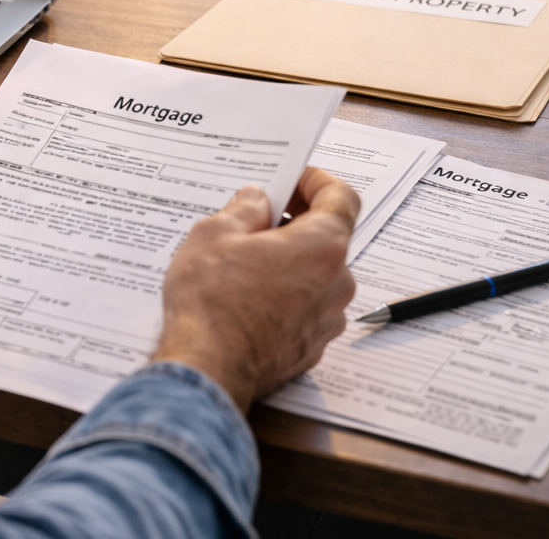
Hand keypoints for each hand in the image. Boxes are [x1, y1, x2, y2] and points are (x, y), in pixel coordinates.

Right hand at [152, 167, 359, 411]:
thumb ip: (244, 209)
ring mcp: (328, 319)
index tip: (292, 179)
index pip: (341, 197)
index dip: (316, 182)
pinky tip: (246, 297)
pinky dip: (284, 295)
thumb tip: (257, 202)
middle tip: (253, 220)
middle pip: (326, 238)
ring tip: (242, 263)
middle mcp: (337, 283)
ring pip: (315, 275)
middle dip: (293, 224)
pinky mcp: (312, 346)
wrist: (207, 369)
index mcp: (322, 247)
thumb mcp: (214, 234)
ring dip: (287, 262)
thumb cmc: (211, 303)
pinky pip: (305, 307)